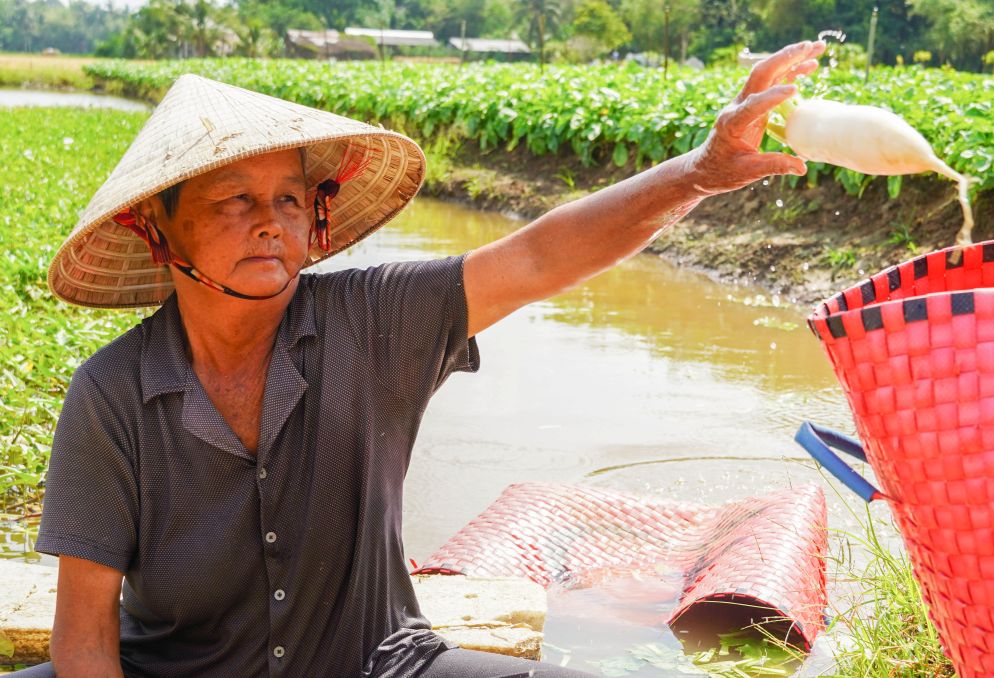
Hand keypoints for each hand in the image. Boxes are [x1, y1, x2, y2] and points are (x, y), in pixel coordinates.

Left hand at [682, 40, 826, 196]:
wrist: (704, 168)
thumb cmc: (722, 172)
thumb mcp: (746, 172)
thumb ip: (773, 166)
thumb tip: (801, 167)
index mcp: (731, 123)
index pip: (752, 104)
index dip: (772, 97)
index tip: (795, 90)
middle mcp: (737, 107)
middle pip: (760, 74)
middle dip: (785, 58)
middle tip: (811, 47)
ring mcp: (744, 102)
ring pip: (767, 72)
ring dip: (791, 58)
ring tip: (818, 48)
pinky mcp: (752, 103)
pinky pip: (771, 82)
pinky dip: (790, 72)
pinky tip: (809, 67)